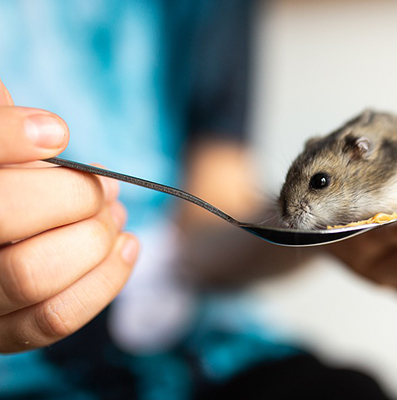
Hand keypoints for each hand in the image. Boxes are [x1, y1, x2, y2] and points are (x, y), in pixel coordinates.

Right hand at [0, 78, 138, 352]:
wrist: (2, 232)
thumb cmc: (8, 184)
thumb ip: (6, 131)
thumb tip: (51, 133)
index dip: (10, 137)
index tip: (57, 132)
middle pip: (5, 214)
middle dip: (74, 195)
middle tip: (103, 184)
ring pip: (32, 275)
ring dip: (94, 238)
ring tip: (115, 214)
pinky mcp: (1, 334)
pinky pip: (54, 318)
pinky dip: (104, 279)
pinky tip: (127, 246)